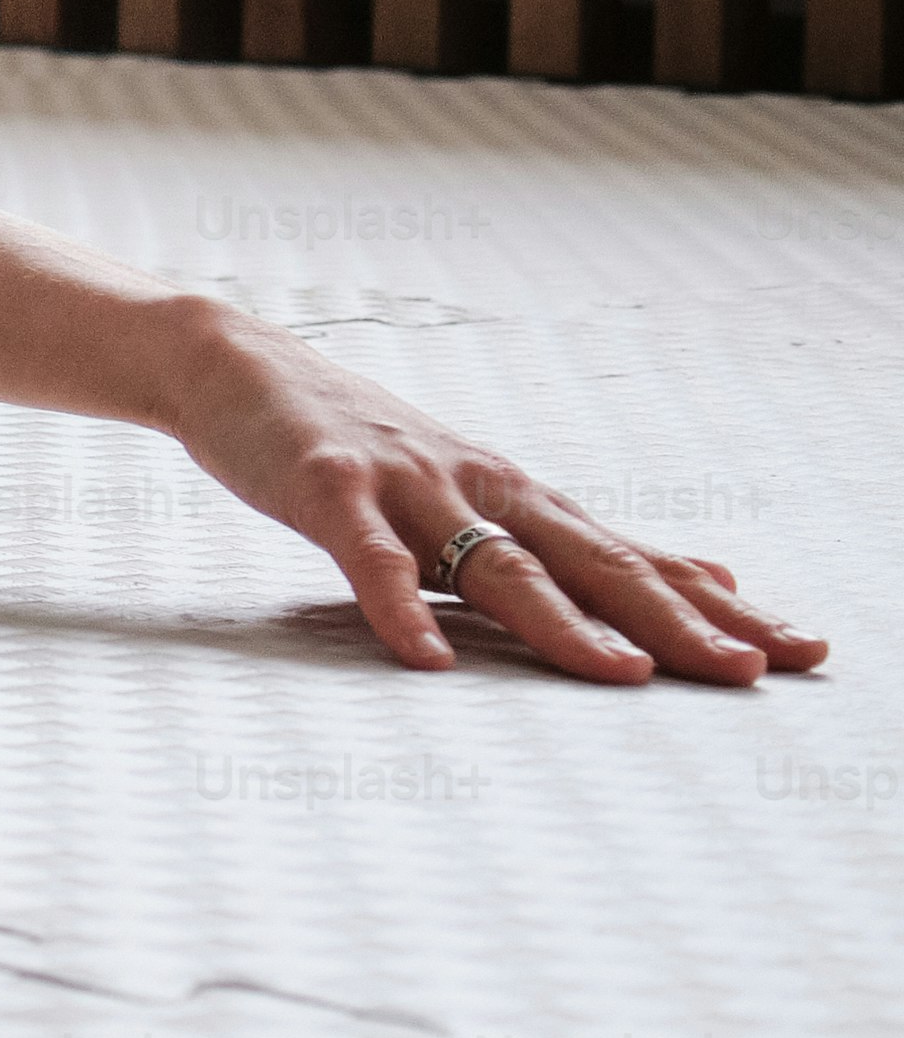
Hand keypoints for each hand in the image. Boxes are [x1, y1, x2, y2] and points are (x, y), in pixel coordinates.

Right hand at [163, 322, 826, 686]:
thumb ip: (574, 541)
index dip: (717, 607)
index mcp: (519, 495)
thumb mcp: (476, 486)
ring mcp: (406, 486)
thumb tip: (707, 574)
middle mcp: (482, 487)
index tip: (802, 648)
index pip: (636, 557)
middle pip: (591, 562)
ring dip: (562, 622)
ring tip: (621, 674)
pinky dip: (400, 608)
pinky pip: (371, 558)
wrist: (235, 363)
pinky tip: (427, 659)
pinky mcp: (328, 490)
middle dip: (675, 620)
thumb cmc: (352, 440)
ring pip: (496, 563)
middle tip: (749, 669)